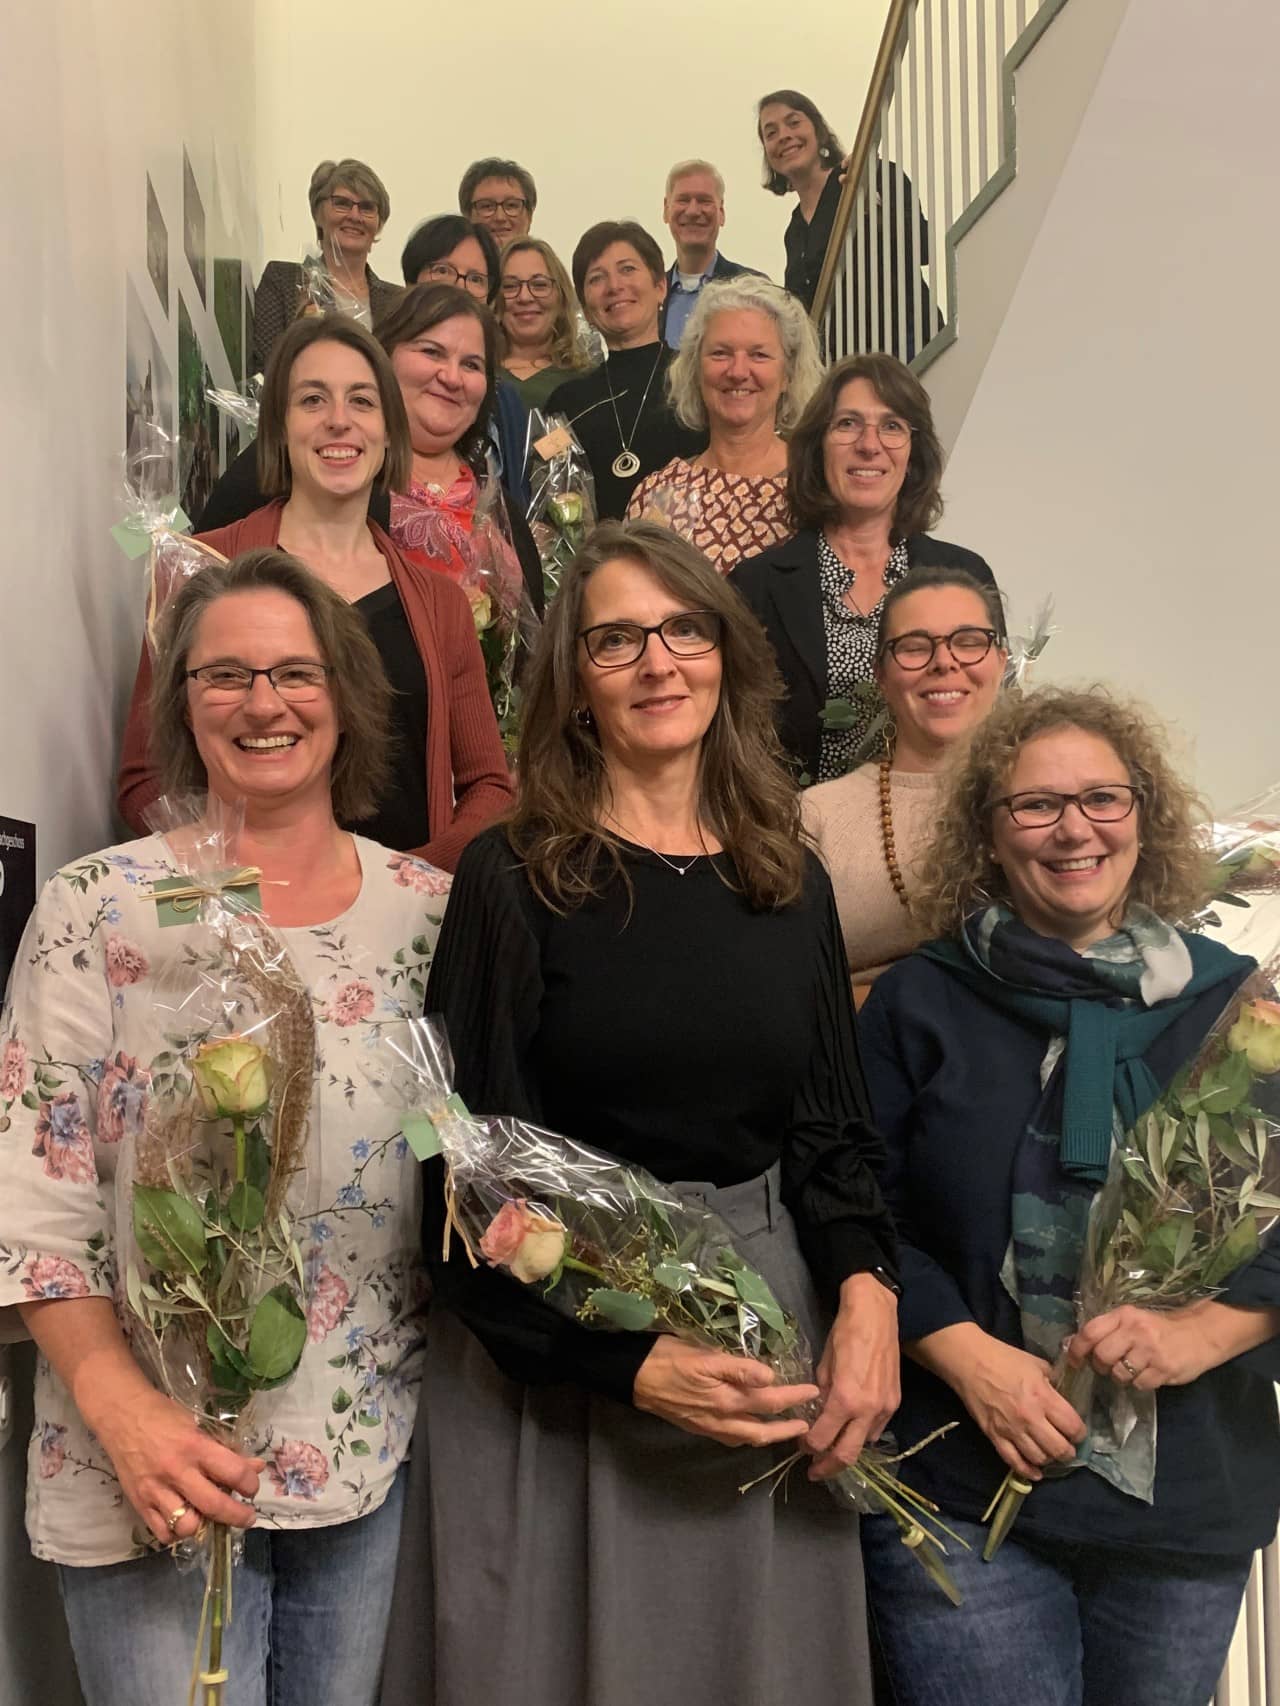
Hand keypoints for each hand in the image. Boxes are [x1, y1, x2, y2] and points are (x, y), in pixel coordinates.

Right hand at [91, 1384, 263, 1545]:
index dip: (250, 1484)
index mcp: (195, 1446)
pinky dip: (177, 1533)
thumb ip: (225, 1449)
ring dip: (204, 1525)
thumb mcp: (198, 1425)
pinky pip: (162, 1533)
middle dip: (238, 1516)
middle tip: (247, 1516)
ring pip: (187, 1526)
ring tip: (210, 1516)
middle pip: (214, 1506)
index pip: (233, 1472)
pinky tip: (185, 1520)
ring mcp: (155, 1491)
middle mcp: (176, 1471)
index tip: (252, 1488)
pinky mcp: (138, 1504)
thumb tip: (254, 1467)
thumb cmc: (164, 1415)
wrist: (120, 1415)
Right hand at [632, 1338, 818, 1448]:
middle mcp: (722, 1419)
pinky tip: (751, 1429)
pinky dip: (749, 1436)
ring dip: (770, 1435)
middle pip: (763, 1430)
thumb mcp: (704, 1355)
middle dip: (787, 1428)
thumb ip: (739, 1368)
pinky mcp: (700, 1427)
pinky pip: (732, 1437)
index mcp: (727, 1399)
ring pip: (748, 1437)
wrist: (635, 1377)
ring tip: (786, 1429)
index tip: (814, 1392)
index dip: (793, 1397)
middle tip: (808, 1425)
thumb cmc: (669, 1357)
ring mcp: (710, 1427)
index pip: (770, 1400)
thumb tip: (770, 1376)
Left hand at [805, 1271, 899, 1479]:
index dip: (808, 1448)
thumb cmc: (844, 1333)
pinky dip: (862, 1434)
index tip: (801, 1447)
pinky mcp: (895, 1402)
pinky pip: (877, 1429)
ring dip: (847, 1451)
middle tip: (814, 1472)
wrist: (876, 1313)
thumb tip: (816, 1416)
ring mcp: (885, 1408)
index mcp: (845, 1399)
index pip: (823, 1439)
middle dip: (828, 1468)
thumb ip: (821, 1395)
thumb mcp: (824, 1364)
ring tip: (832, 1449)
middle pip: (847, 1455)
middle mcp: (868, 1410)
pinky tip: (851, 1429)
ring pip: (864, 1444)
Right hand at [950, 1332, 1085, 1481]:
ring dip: (1049, 1460)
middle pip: (1059, 1449)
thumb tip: (1064, 1397)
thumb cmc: (1004, 1359)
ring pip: (1039, 1458)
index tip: (1078, 1432)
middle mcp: (1030, 1418)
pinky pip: (1014, 1462)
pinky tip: (1036, 1472)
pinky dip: (1028, 1471)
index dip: (1080, 1433)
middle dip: (1068, 1452)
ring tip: (1050, 1454)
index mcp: (1043, 1397)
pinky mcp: (995, 1436)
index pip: (1073, 1427)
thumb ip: (1053, 1383)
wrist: (970, 1362)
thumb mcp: (1037, 1365)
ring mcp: (1011, 1430)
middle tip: (1068, 1448)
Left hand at [1066, 1300, 1252, 1390]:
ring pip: (1119, 1374)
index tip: (1074, 1361)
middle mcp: (1135, 1330)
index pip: (1090, 1332)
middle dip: (1100, 1366)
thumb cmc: (1161, 1328)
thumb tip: (1075, 1344)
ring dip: (1121, 1377)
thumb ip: (1108, 1330)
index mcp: (1124, 1315)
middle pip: (1101, 1356)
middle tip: (1108, 1367)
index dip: (1077, 1349)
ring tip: (1131, 1370)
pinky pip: (1139, 1384)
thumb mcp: (1133, 1320)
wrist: (1200, 1333)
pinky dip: (1139, 1384)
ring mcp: (1150, 1350)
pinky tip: (1147, 1374)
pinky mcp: (1163, 1369)